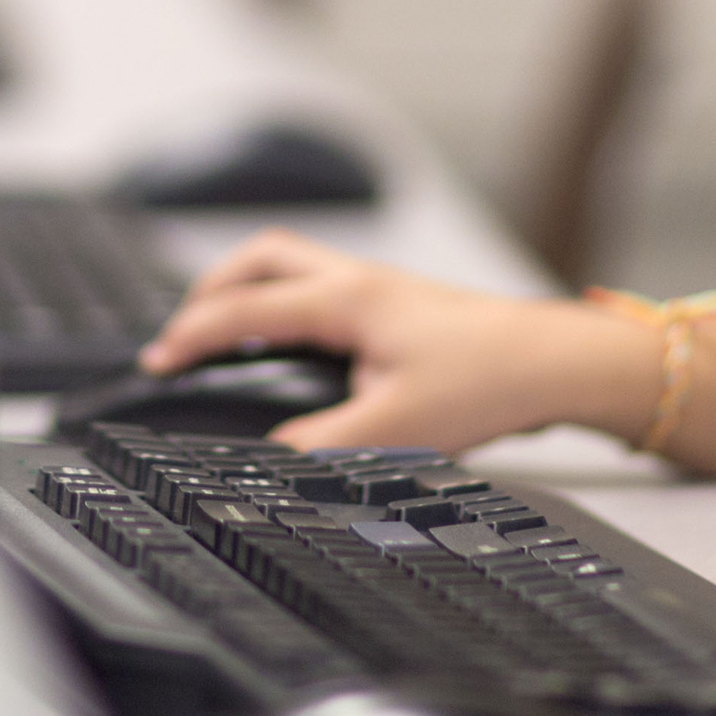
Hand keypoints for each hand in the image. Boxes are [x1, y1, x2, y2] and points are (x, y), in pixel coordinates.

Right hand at [139, 229, 656, 451]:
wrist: (555, 363)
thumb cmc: (489, 382)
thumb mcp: (398, 429)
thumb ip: (325, 444)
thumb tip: (273, 457)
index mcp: (347, 300)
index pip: (247, 307)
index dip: (194, 334)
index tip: (160, 361)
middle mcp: (358, 281)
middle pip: (262, 257)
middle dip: (212, 290)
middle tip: (184, 334)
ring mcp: (379, 288)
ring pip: (292, 264)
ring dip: (249, 289)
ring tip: (224, 333)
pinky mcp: (397, 304)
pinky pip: (320, 285)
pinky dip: (286, 302)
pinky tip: (292, 344)